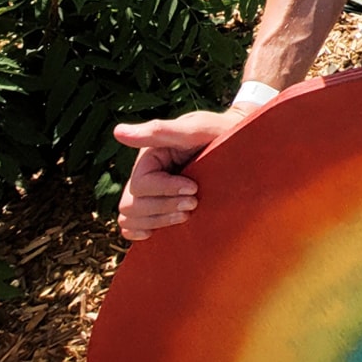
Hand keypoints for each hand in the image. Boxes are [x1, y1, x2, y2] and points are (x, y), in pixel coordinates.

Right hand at [114, 109, 246, 240]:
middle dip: (163, 208)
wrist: (243, 148)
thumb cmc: (220, 133)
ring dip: (156, 221)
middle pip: (131, 205)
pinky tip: (158, 231)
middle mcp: (145, 175)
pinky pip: (131, 226)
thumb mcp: (196, 129)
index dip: (165, 190)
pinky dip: (140, 232)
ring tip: (186, 216)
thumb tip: (117, 132)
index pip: (140, 184)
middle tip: (194, 204)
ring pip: (130, 218)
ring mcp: (149, 193)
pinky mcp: (158, 207)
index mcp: (149, 156)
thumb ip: (160, 131)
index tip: (193, 188)